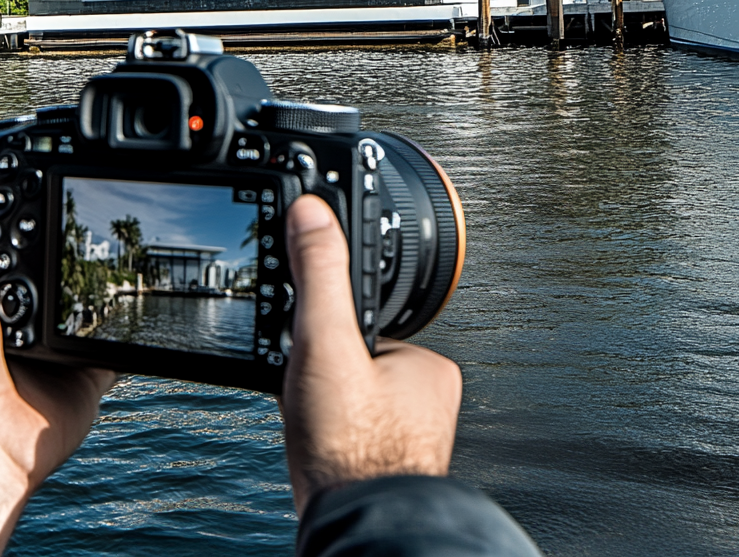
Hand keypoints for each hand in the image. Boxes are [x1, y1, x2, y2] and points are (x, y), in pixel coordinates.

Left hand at [0, 125, 113, 556]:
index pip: (24, 212)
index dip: (45, 183)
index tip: (70, 153)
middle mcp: (28, 294)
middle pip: (69, 244)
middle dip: (91, 223)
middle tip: (119, 193)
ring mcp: (61, 328)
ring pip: (101, 283)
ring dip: (117, 267)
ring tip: (140, 236)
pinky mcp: (90, 360)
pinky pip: (123, 330)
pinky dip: (136, 315)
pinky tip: (149, 293)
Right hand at [281, 195, 461, 513]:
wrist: (353, 528)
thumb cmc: (352, 452)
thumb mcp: (325, 344)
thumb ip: (319, 275)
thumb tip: (314, 213)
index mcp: (425, 363)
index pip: (365, 315)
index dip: (326, 326)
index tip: (312, 349)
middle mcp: (423, 397)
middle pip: (350, 352)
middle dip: (321, 367)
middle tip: (312, 392)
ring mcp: (403, 429)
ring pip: (344, 388)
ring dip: (319, 399)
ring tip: (314, 421)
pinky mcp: (381, 456)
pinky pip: (344, 421)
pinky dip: (324, 426)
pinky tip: (314, 440)